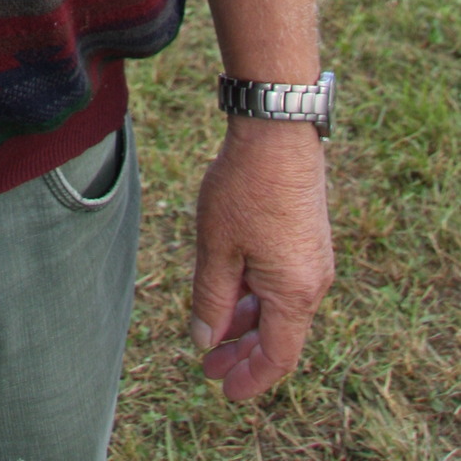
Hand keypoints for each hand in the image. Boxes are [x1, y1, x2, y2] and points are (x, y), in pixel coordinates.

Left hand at [189, 119, 333, 400]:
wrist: (277, 130)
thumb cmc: (245, 187)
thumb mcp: (217, 246)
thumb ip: (211, 298)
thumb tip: (206, 340)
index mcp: (295, 293)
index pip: (277, 356)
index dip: (251, 378)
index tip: (225, 390)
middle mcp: (313, 281)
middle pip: (281, 336)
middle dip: (243, 353)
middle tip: (209, 366)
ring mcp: (314, 259)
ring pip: (280, 308)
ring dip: (248, 323)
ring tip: (213, 333)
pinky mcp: (308, 237)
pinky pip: (284, 282)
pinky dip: (258, 296)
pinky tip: (231, 292)